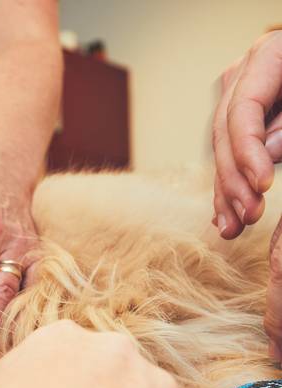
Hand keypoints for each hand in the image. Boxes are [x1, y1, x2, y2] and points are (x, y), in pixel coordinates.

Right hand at [212, 30, 281, 238]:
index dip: (247, 152)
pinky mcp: (240, 122)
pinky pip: (229, 157)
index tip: (263, 186)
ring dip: (227, 194)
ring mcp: (236, 98)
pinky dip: (229, 188)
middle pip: (225, 135)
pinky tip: (224, 218)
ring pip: (221, 152)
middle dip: (234, 181)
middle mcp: (243, 77)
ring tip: (233, 229)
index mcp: (266, 56)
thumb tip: (266, 153)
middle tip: (249, 215)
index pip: (242, 111)